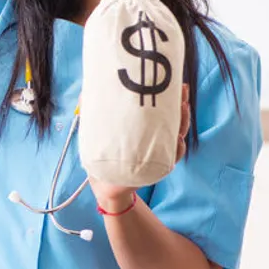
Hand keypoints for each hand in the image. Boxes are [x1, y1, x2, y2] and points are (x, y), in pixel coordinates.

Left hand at [87, 83, 190, 212]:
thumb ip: (91, 110)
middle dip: (182, 107)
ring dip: (182, 125)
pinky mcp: (154, 169)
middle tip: (183, 95)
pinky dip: (176, 151)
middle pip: (174, 121)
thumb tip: (85, 91)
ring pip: (176, 137)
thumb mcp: (96, 129)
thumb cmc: (102, 153)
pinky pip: (171, 160)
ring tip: (183, 111)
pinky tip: (177, 141)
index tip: (178, 84)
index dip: (173, 98)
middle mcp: (155, 139)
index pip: (163, 110)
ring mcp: (156, 154)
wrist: (102, 183)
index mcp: (145, 127)